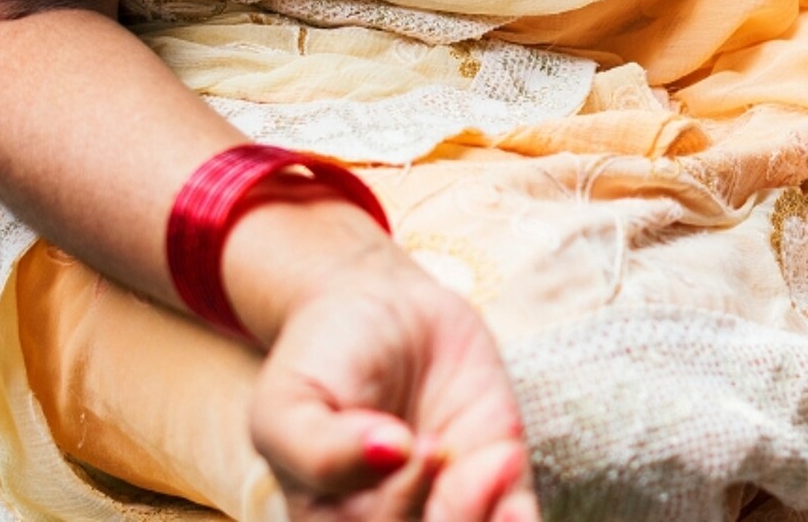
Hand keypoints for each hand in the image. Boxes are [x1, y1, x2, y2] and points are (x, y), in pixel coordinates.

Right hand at [248, 246, 536, 521]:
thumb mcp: (289, 402)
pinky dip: (518, 519)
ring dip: (489, 516)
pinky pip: (515, 520)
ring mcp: (449, 502)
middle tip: (440, 447)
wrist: (379, 308)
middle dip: (452, 516)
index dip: (394, 507)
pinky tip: (512, 491)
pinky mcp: (496, 477)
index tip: (405, 442)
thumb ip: (319, 449)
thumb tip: (388, 456)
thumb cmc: (322, 361)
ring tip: (492, 459)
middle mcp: (391, 521)